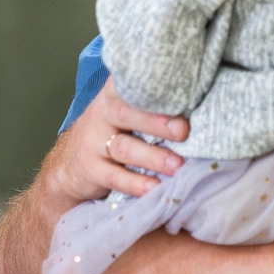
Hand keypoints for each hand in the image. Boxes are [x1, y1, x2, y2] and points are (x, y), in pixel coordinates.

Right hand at [49, 80, 189, 204]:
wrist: (68, 163)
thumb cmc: (112, 132)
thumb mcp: (126, 110)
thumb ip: (153, 101)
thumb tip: (204, 97)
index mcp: (117, 92)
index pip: (134, 84)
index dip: (156, 87)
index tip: (183, 91)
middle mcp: (103, 112)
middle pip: (127, 112)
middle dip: (156, 122)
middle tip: (183, 131)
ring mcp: (93, 141)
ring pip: (125, 147)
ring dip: (153, 157)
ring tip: (177, 165)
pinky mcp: (90, 169)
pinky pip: (114, 176)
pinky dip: (135, 183)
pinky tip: (154, 188)